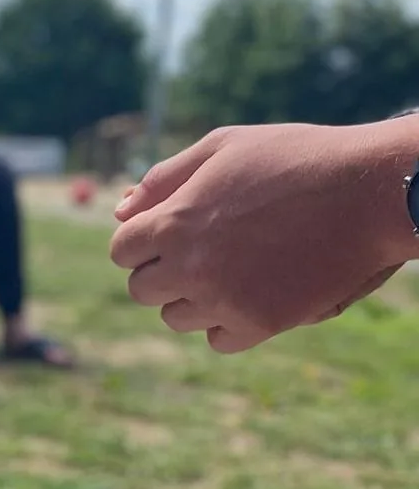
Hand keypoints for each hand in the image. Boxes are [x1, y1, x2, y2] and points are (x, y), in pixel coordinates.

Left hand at [110, 123, 410, 351]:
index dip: (142, 241)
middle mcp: (190, 266)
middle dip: (163, 270)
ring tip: (232, 268)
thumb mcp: (224, 147)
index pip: (122, 251)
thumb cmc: (295, 159)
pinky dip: (226, 322)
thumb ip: (165, 178)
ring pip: (176, 318)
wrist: (368, 192)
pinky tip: (250, 293)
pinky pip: (218, 340)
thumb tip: (120, 211)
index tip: (169, 233)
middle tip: (202, 250)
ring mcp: (224, 299)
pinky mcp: (260, 324)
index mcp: (173, 221)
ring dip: (193, 298)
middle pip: (142, 290)